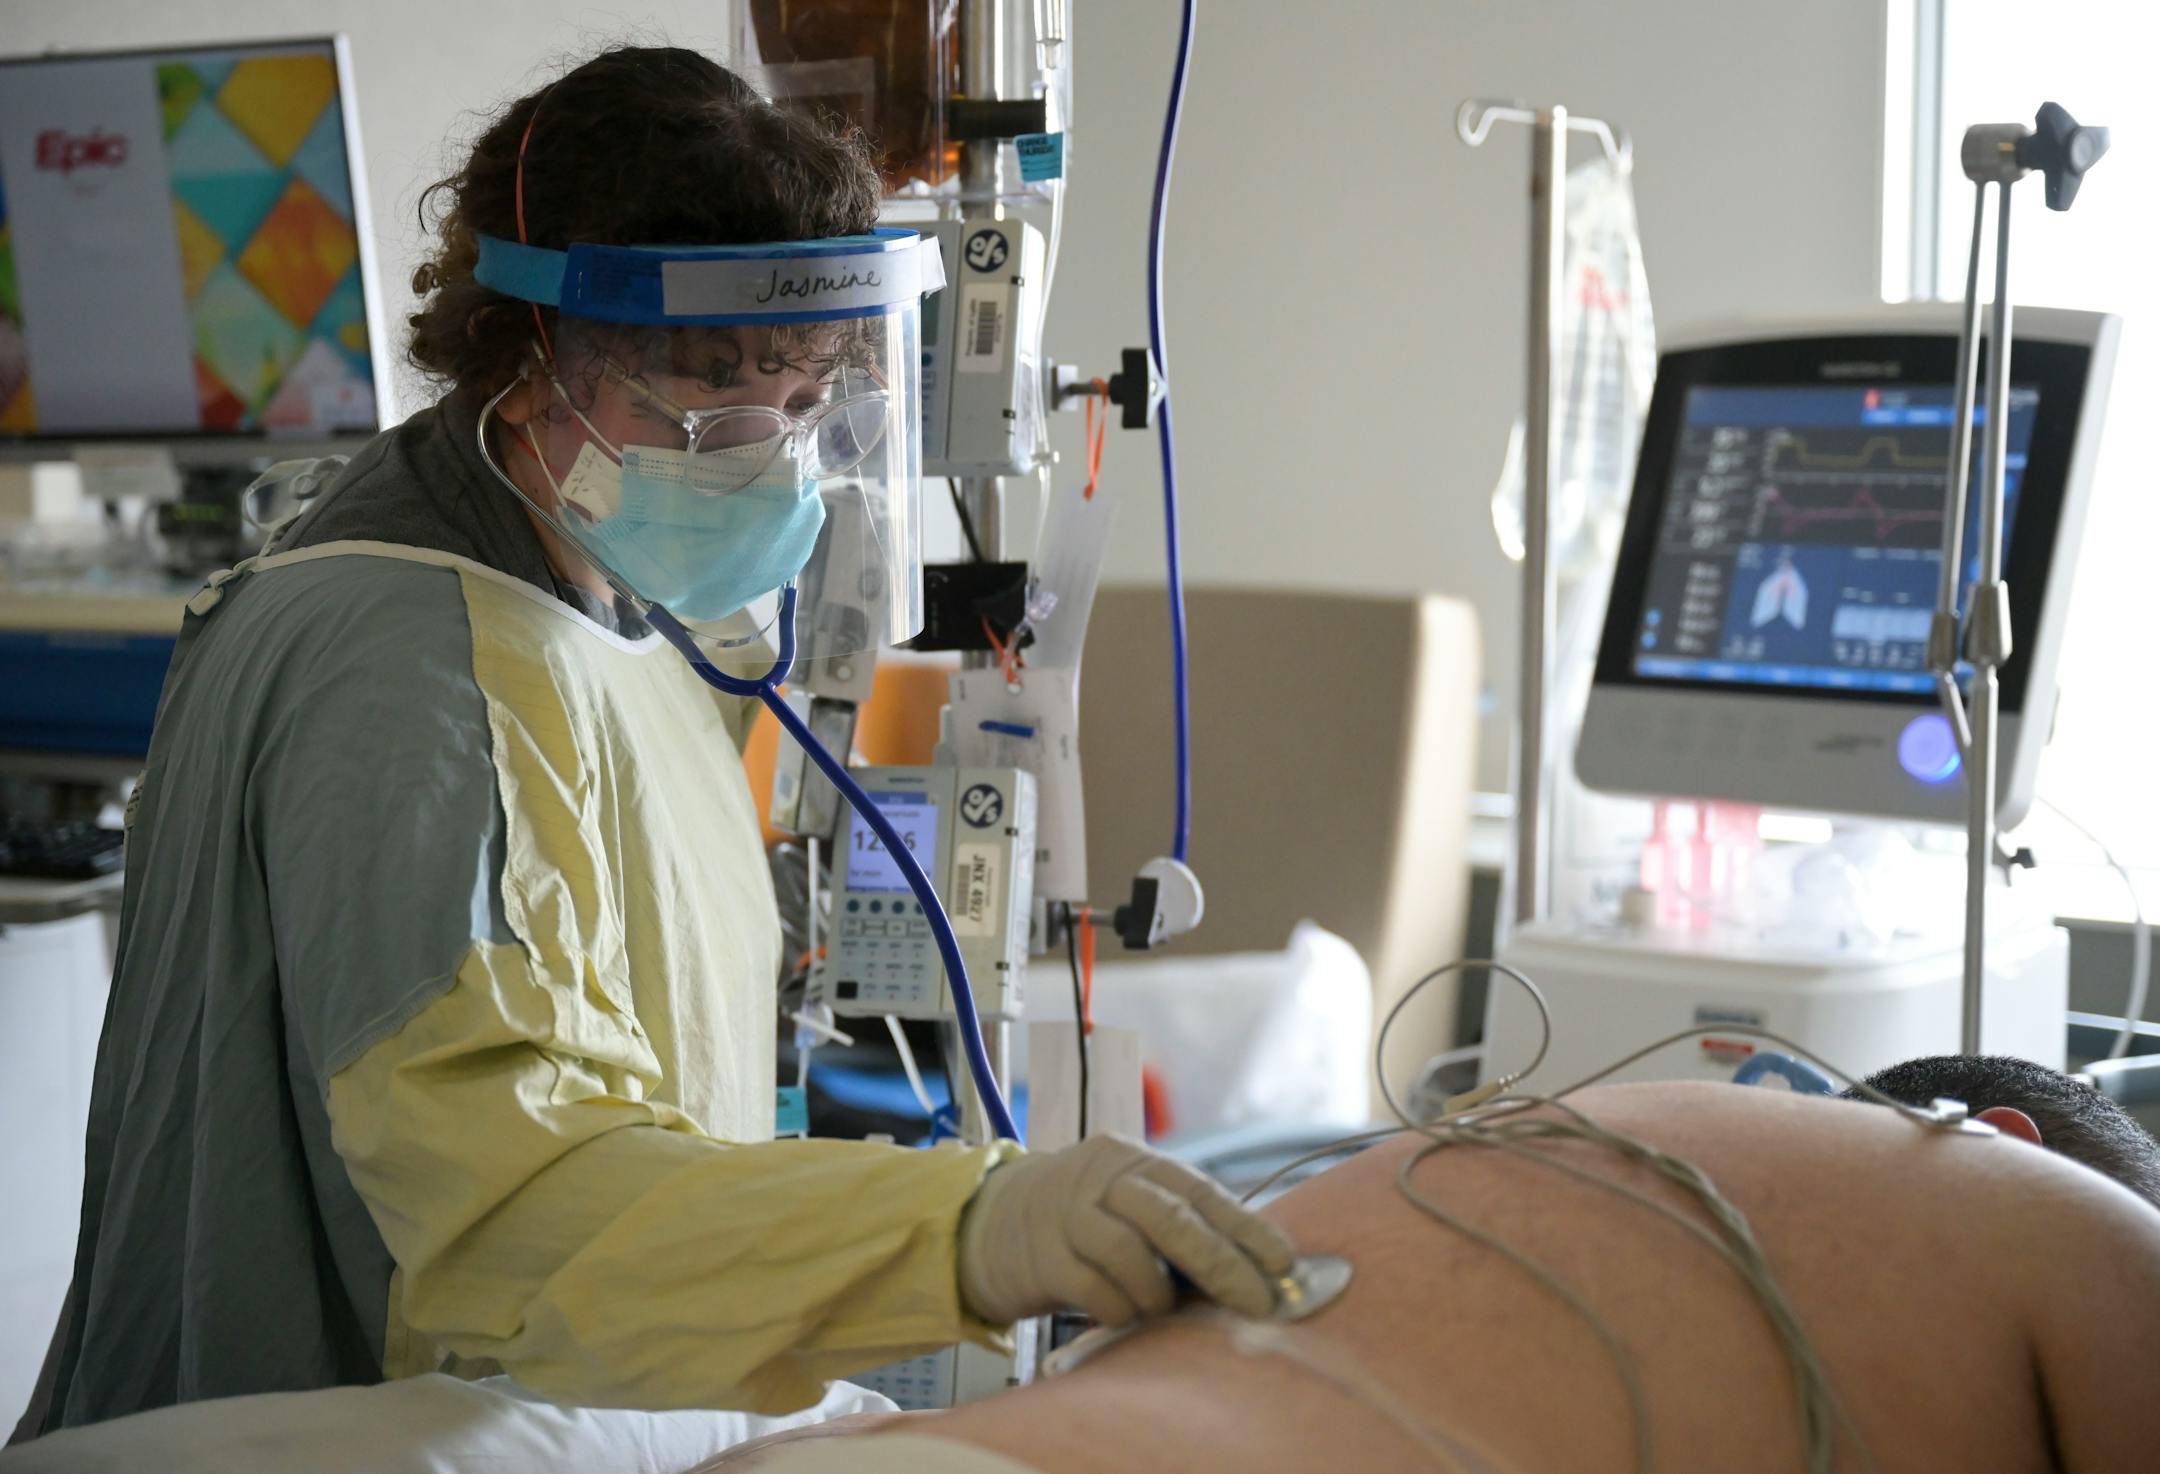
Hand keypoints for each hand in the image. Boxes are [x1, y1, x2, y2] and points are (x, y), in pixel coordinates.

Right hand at [957, 1134, 1296, 1326]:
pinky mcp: (1040, 1255)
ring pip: (1133, 1255)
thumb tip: (1252, 1271)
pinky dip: (1118, 1309)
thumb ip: (1176, 1227)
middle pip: (1173, 1218)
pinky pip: (1095, 1290)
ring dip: (1158, 1294)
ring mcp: (1067, 1213)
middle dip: (1223, 1265)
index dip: (1247, 1228)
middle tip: (1258, 1303)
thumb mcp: (1126, 1206)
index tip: (1284, 1263)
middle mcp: (1103, 1178)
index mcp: (1135, 1161)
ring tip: (1157, 1307)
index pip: (1202, 1192)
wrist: (987, 1223)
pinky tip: (1120, 1312)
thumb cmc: (1077, 1221)